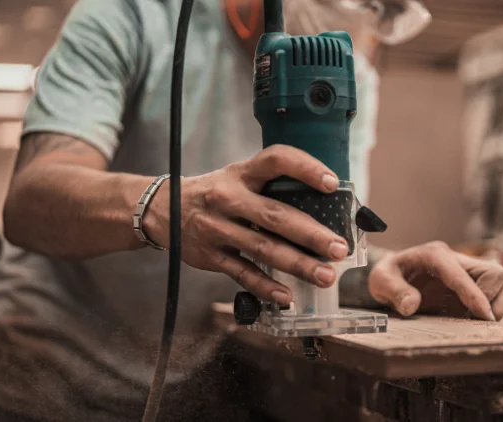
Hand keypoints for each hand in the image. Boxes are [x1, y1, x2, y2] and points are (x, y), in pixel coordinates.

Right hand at [145, 145, 349, 305]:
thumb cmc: (216, 192)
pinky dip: (265, 287)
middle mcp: (229, 199)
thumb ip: (271, 187)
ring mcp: (218, 228)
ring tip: (325, 275)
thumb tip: (325, 204)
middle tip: (339, 248)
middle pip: (275, 216)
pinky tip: (287, 296)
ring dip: (297, 264)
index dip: (304, 168)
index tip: (331, 183)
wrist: (163, 209)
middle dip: (311, 234)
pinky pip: (242, 274)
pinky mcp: (210, 256)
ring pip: (263, 249)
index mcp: (242, 174)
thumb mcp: (238, 177)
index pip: (275, 160)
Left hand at [367, 242, 502, 320]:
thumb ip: (394, 290)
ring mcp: (467, 273)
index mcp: (434, 255)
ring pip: (501, 283)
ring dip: (497, 305)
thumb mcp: (380, 281)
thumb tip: (411, 305)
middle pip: (494, 272)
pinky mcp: (473, 286)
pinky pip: (497, 295)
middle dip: (491, 298)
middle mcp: (456, 260)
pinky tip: (474, 321)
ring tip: (475, 321)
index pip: (461, 273)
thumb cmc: (388, 276)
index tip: (484, 315)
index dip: (474, 294)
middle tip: (472, 319)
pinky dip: (493, 310)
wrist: (393, 275)